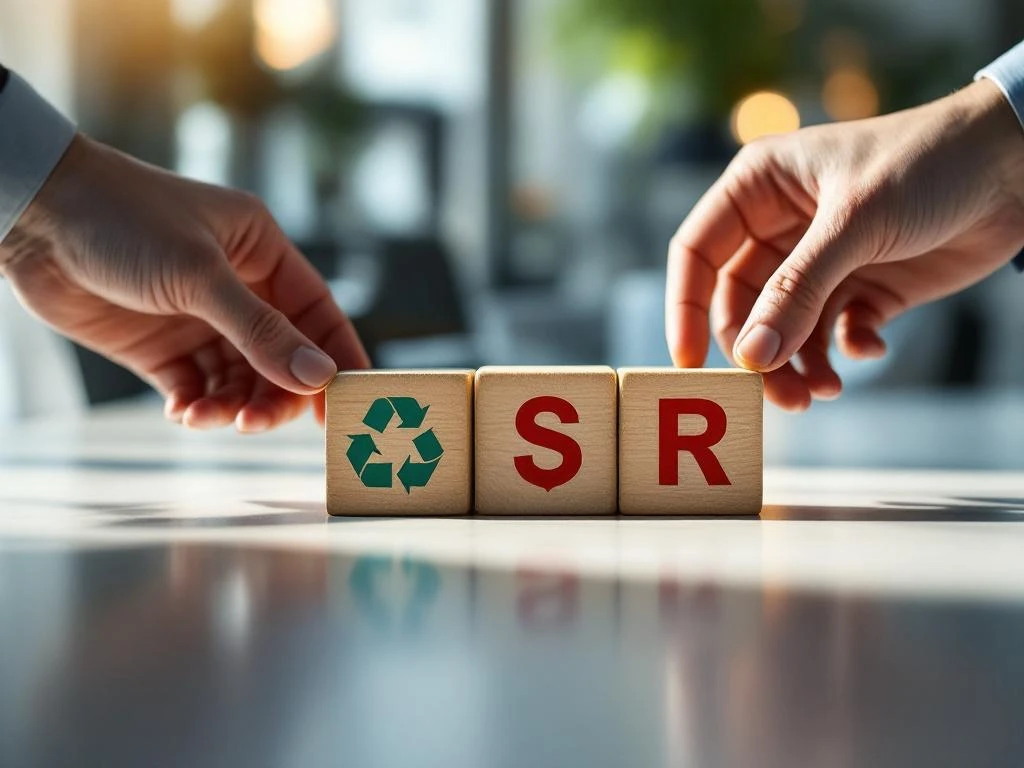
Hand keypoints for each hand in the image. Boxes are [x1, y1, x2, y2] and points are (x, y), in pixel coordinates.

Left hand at [0, 135, 368, 430]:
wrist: (32, 216)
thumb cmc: (123, 220)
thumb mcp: (200, 275)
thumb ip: (260, 332)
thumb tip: (318, 378)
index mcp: (261, 252)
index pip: (318, 313)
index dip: (336, 358)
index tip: (348, 404)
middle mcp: (237, 286)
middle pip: (281, 356)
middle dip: (275, 393)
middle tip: (258, 422)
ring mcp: (198, 319)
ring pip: (240, 379)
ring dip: (233, 405)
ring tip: (208, 419)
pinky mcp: (160, 347)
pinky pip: (197, 388)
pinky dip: (198, 406)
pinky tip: (184, 412)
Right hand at [666, 79, 1023, 409]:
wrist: (1018, 164)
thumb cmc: (928, 163)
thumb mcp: (853, 222)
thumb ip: (797, 292)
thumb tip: (752, 357)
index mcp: (759, 189)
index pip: (698, 253)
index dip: (686, 308)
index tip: (691, 362)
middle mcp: (780, 227)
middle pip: (739, 303)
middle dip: (756, 351)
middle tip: (777, 394)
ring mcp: (820, 260)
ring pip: (783, 328)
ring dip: (797, 363)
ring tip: (824, 391)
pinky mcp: (861, 287)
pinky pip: (832, 334)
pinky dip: (845, 351)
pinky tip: (871, 348)